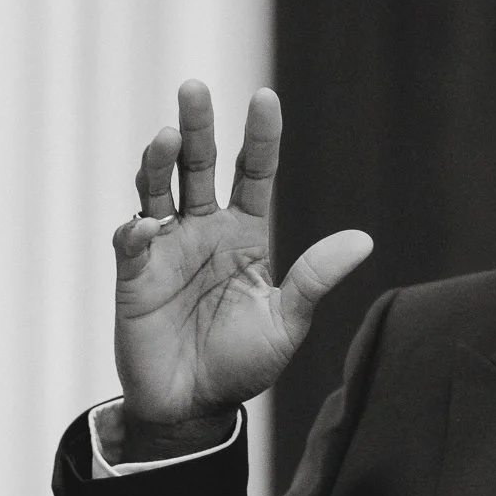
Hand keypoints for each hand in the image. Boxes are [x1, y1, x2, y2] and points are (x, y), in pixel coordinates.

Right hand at [110, 82, 371, 451]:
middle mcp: (203, 229)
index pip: (253, 172)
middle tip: (193, 87)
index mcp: (245, 233)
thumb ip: (314, 279)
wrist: (193, 408)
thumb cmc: (241, 365)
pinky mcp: (134, 273)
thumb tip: (363, 240)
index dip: (259, 135)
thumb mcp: (286, 324)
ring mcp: (166, 247)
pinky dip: (136, 230)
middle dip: (196, 125)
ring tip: (167, 139)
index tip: (264, 96)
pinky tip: (147, 229)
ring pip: (157, 187)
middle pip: (198, 164)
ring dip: (158, 162)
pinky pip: (132, 240)